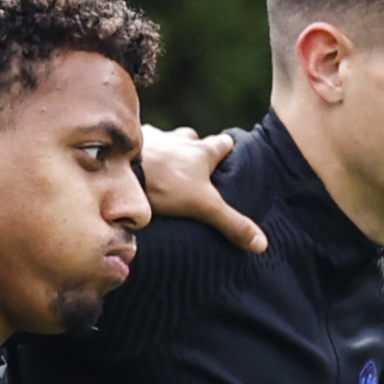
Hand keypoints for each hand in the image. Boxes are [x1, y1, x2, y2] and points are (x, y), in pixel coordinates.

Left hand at [139, 124, 266, 254]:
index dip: (227, 149)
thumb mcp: (204, 208)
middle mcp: (180, 140)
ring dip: (167, 150)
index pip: (223, 143)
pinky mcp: (130, 145)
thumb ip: (232, 224)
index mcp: (201, 152)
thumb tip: (261, 244)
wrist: (122, 171)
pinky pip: (139, 147)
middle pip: (193, 138)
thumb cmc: (166, 185)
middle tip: (194, 168)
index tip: (229, 156)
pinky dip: (141, 155)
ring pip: (166, 140)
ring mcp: (154, 139)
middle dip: (195, 148)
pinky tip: (137, 169)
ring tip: (164, 169)